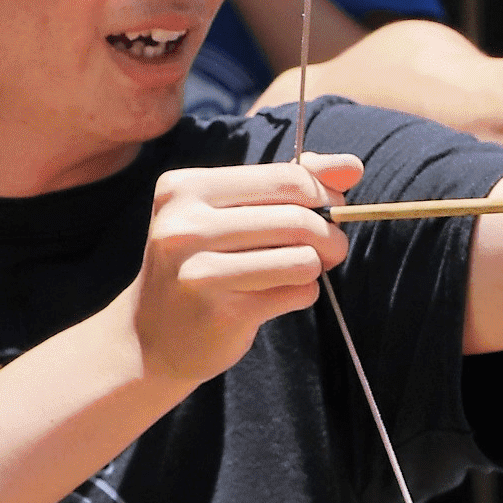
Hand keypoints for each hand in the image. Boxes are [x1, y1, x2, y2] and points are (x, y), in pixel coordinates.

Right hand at [125, 154, 356, 387]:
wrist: (150, 336)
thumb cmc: (203, 262)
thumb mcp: (232, 211)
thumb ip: (290, 181)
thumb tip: (352, 165)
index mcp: (185, 188)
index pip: (285, 178)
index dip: (325, 193)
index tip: (333, 206)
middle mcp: (184, 226)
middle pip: (298, 219)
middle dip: (330, 235)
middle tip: (329, 248)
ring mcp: (199, 271)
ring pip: (303, 259)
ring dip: (317, 266)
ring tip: (302, 270)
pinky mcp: (221, 313)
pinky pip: (296, 293)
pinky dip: (302, 293)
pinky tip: (276, 297)